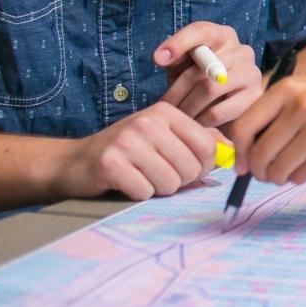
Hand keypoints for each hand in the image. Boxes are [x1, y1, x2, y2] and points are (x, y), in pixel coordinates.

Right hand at [57, 101, 222, 200]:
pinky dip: (138, 194)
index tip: (187, 168)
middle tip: (157, 173)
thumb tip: (230, 150)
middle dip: (178, 180)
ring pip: (170, 183)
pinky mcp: (111, 164)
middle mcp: (148, 122)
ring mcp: (128, 142)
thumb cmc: (127, 151)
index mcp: (166, 112)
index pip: (208, 146)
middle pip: (190, 168)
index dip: (202, 166)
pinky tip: (126, 182)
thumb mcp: (162, 136)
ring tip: (141, 176)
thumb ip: (196, 140)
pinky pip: (145, 192)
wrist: (75, 161)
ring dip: (158, 188)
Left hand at [155, 22, 262, 128]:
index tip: (158, 60)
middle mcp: (243, 51)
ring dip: (188, 107)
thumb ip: (173, 56)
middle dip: (177, 91)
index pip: (202, 31)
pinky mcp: (256, 97)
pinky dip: (201, 121)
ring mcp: (252, 74)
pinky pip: (220, 111)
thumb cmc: (196, 81)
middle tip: (163, 107)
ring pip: (211, 89)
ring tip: (177, 116)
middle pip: (202, 68)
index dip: (179, 43)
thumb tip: (161, 57)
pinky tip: (194, 123)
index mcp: (223, 35)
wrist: (222, 106)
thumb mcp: (182, 65)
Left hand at [229, 68, 305, 184]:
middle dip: (259, 171)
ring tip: (289, 170)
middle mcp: (300, 107)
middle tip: (266, 174)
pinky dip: (299, 177)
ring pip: (278, 169)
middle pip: (259, 154)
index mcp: (287, 89)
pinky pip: (301, 176)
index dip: (238, 152)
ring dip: (278, 177)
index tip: (243, 165)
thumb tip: (247, 153)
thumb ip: (277, 114)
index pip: (243, 128)